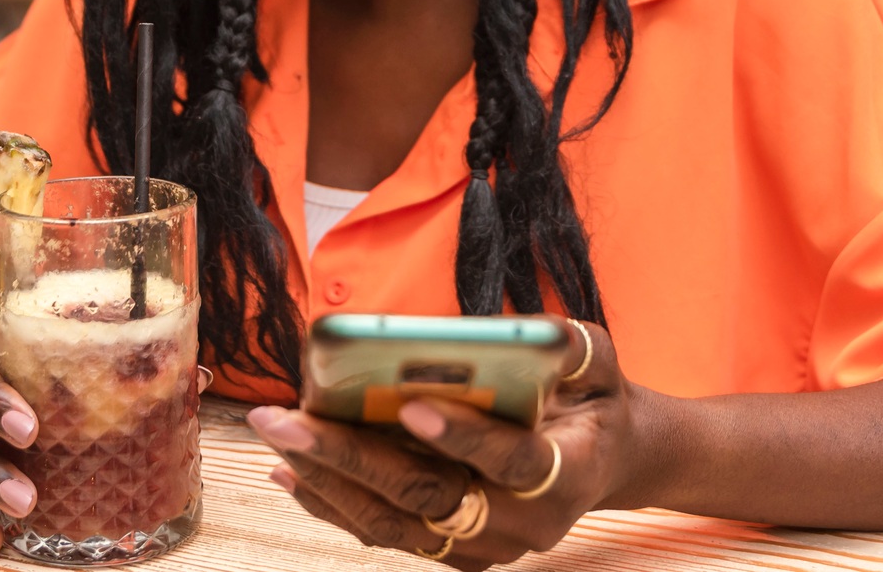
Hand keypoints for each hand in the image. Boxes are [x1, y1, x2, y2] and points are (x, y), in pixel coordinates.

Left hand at [247, 319, 638, 568]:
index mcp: (566, 474)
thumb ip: (566, 345)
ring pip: (396, 524)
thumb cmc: (590, 396)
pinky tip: (289, 469)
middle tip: (292, 420)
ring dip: (328, 481)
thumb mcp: (595, 358)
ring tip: (278, 436)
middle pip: (430, 498)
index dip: (464, 438)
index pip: (512, 462)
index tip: (409, 406)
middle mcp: (524, 524)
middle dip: (353, 457)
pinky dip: (333, 503)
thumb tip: (525, 333)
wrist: (604, 457)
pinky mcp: (454, 549)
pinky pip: (385, 532)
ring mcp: (486, 545)